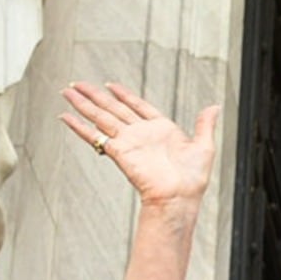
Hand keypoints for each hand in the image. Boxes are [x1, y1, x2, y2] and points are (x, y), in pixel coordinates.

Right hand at [60, 83, 220, 208]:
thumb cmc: (193, 178)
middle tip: (78, 84)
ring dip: (84, 104)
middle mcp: (142, 134)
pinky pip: (95, 135)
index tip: (110, 85)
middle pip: (113, 108)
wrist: (180, 196)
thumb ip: (205, 124)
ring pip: (101, 117)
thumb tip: (215, 106)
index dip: (124, 95)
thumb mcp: (204, 146)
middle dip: (95, 95)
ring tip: (67, 91)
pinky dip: (79, 126)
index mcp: (161, 130)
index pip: (138, 106)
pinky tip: (65, 116)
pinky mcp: (119, 151)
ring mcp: (129, 141)